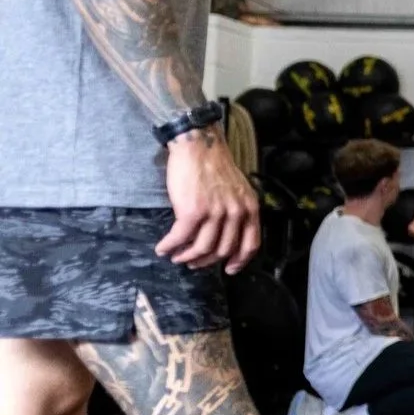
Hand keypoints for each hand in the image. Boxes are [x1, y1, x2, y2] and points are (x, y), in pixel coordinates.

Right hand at [160, 132, 259, 272]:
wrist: (199, 145)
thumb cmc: (214, 166)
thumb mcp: (239, 189)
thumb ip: (238, 211)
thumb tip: (228, 234)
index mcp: (250, 208)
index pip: (250, 244)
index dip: (239, 261)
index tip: (229, 269)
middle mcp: (236, 213)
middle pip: (223, 250)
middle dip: (206, 261)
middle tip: (193, 263)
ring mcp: (215, 213)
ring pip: (202, 248)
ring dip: (186, 256)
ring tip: (176, 256)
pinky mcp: (192, 211)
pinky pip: (180, 237)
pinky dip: (170, 245)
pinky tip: (163, 248)